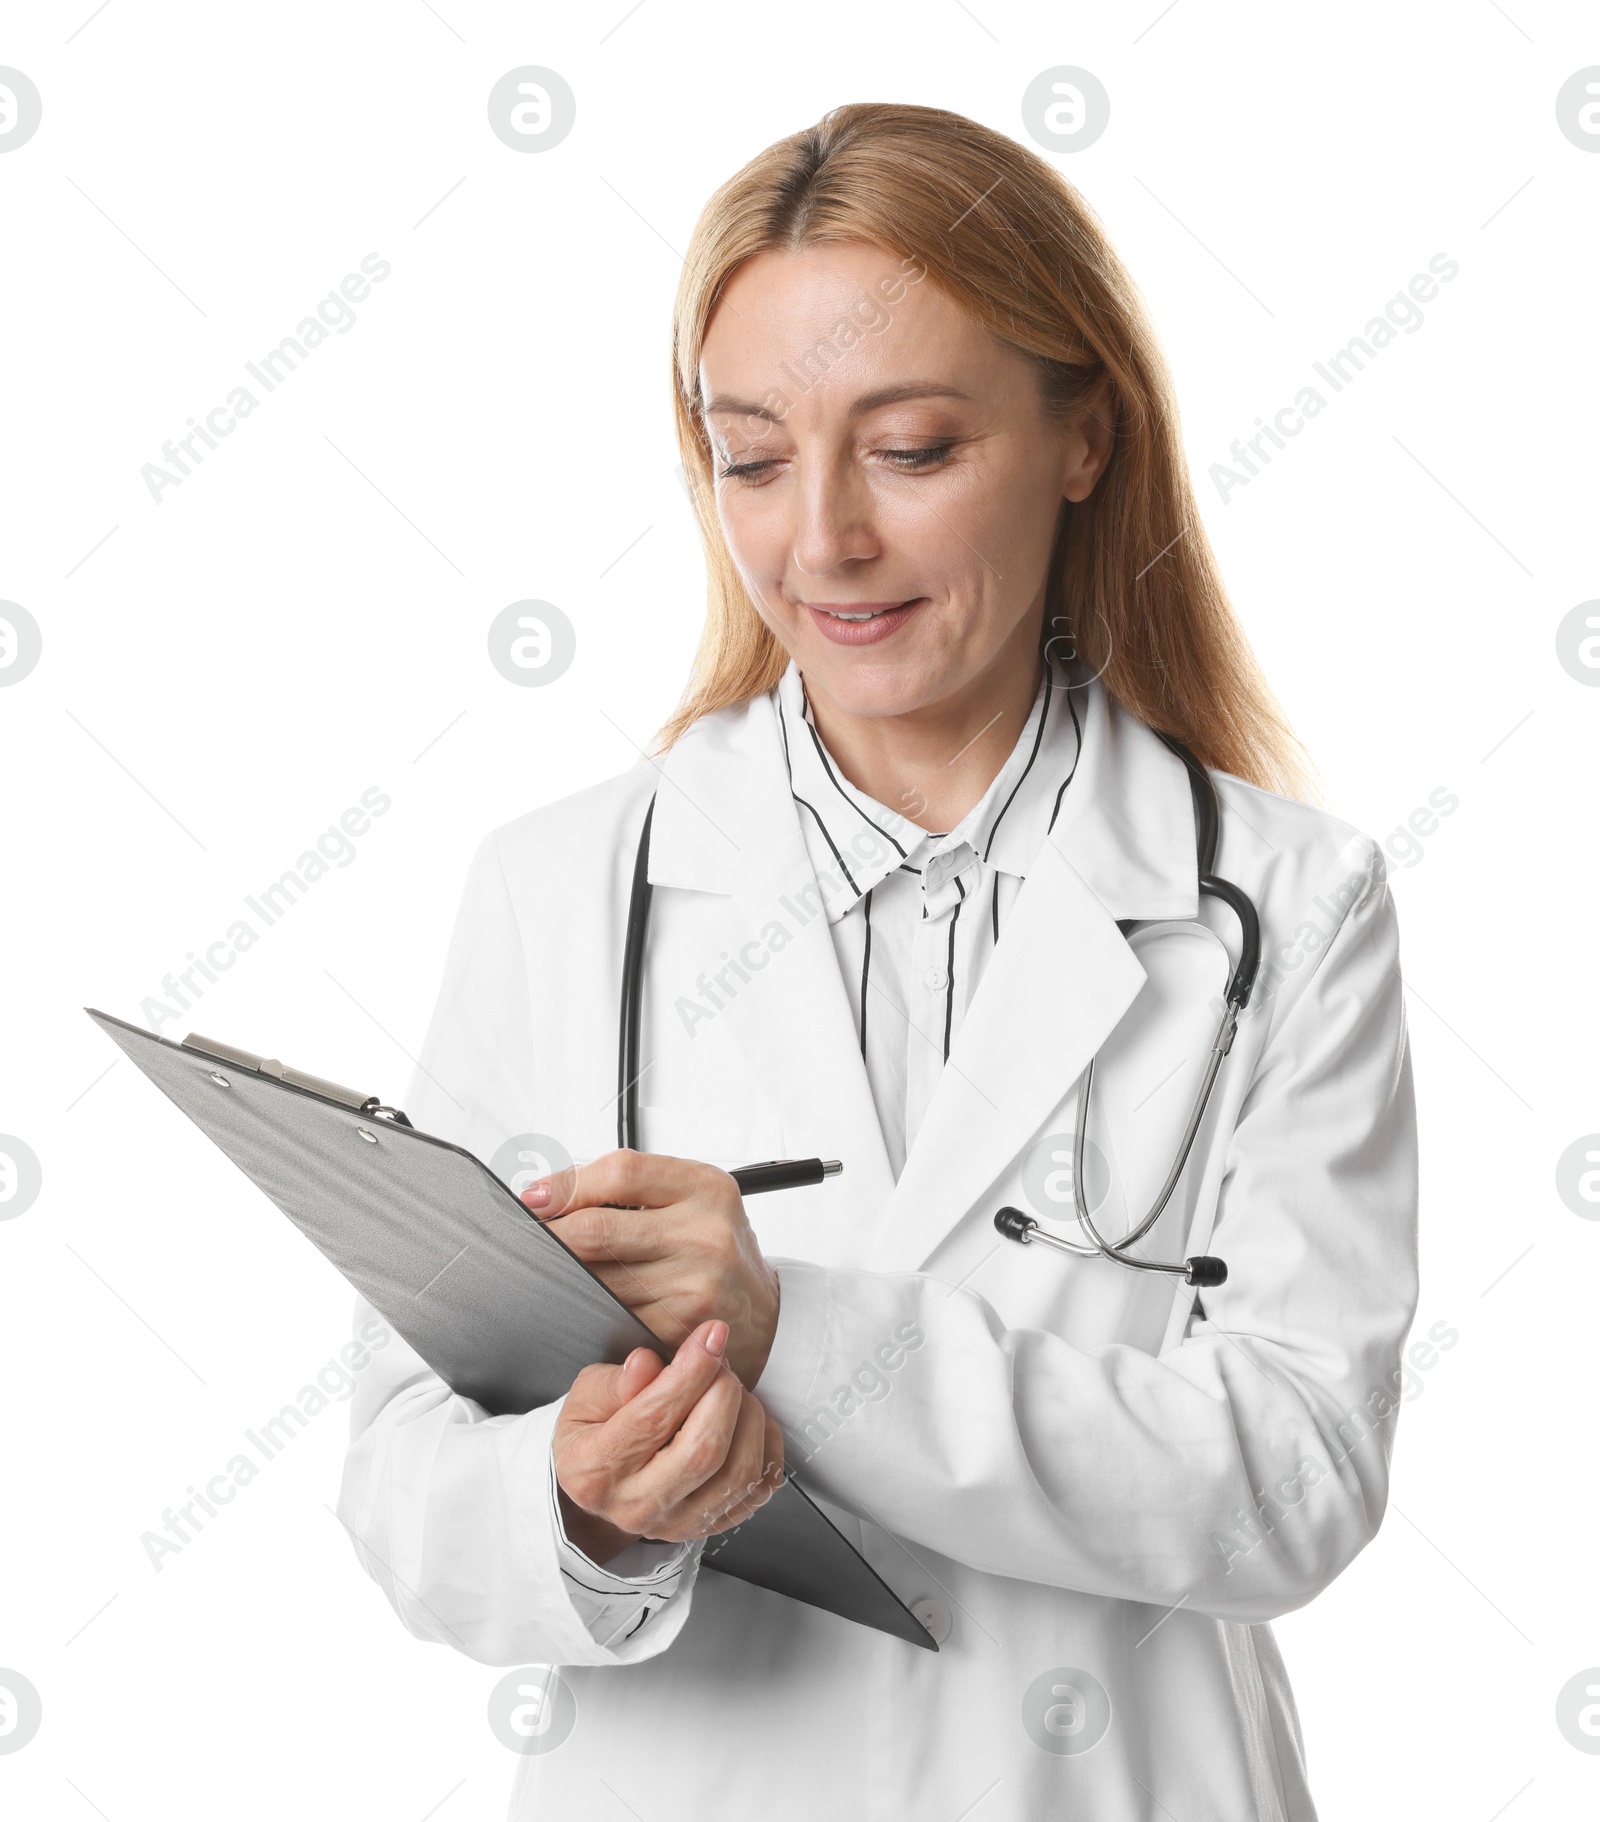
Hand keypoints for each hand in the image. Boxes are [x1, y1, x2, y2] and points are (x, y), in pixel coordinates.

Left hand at [523, 1150, 780, 1387]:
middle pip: (598, 1230)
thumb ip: (631, 1187)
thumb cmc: (716, 1245)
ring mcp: (692, 1286)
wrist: (764, 1310)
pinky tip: (582, 1299)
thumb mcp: (692, 1196)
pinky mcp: (677, 1329)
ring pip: (596, 1278)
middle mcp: (703, 1234)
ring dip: (562, 1275)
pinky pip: (610, 1314)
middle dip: (549, 1235)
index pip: (621, 1173)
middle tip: (526, 1236)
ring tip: (552, 1267)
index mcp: (706, 1188)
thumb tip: (548, 1193)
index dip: (566, 1184)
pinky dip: (587, 1307)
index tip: (533, 1197)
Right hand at [553, 1318, 784, 1561]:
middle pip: (703, 1451)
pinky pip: (760, 1485)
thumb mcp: (586, 1398)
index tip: (711, 1336)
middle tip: (719, 1362)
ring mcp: (679, 1522)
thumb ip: (616, 1382)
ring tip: (730, 1389)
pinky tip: (745, 1419)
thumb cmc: (594, 1434)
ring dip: (748, 1416)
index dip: (691, 1370)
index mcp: (596, 1469)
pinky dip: (764, 1443)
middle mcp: (637, 1505)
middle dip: (723, 1392)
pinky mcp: (713, 1525)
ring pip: (739, 1471)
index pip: (654, 1418)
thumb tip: (646, 1364)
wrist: (602, 1485)